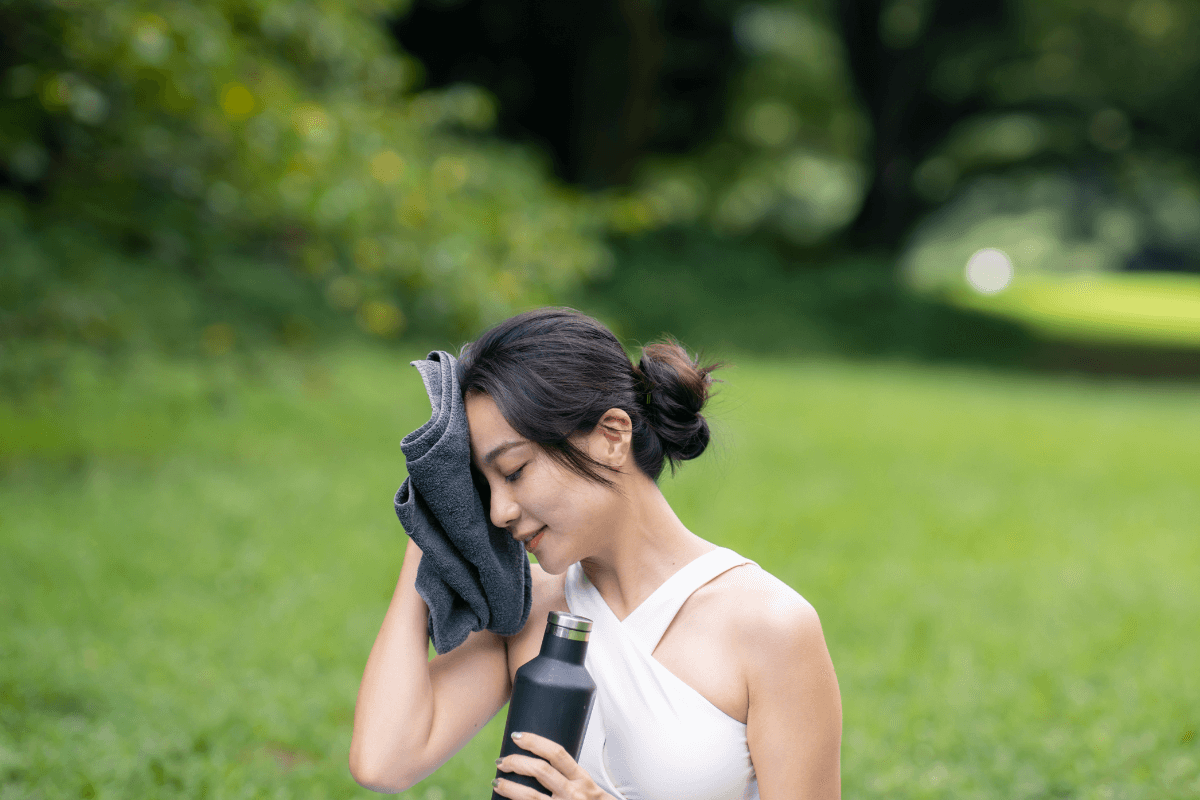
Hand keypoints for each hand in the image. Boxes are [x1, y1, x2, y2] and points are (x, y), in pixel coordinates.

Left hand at [493, 731, 616, 799]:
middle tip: (502, 761)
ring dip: (510, 787)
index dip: (535, 742)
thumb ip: (570, 777)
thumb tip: (542, 763)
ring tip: (497, 782)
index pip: (556, 753)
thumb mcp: (589, 787)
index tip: (518, 736)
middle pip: (541, 771)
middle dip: (517, 762)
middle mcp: (573, 793)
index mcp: (582, 779)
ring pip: (531, 796)